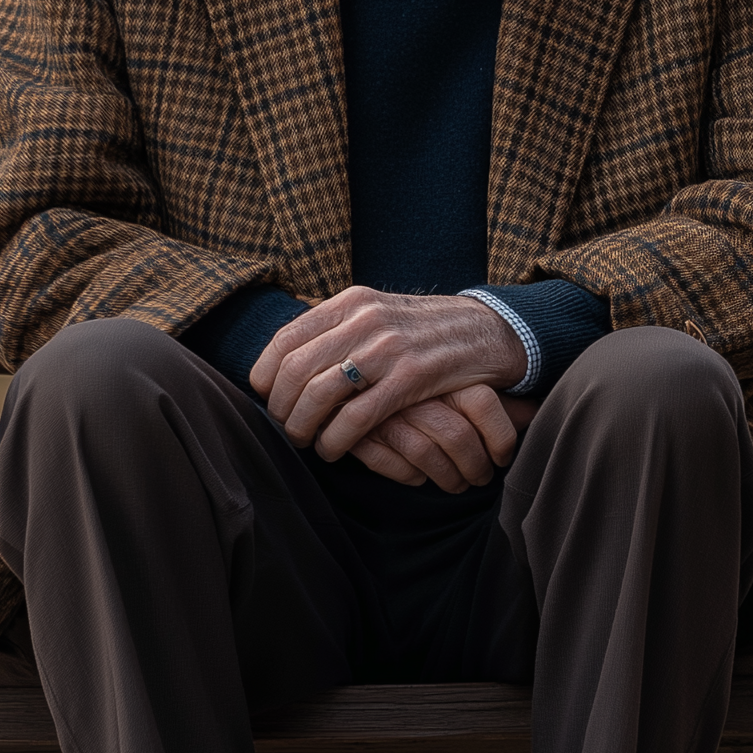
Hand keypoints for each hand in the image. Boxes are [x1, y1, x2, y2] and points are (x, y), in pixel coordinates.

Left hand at [250, 288, 526, 464]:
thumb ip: (337, 327)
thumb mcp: (378, 311)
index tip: (264, 397)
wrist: (488, 331)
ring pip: (320, 394)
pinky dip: (336, 440)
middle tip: (284, 427)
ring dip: (303, 426)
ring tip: (304, 442)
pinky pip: (357, 417)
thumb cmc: (425, 330)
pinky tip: (333, 450)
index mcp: (351, 302)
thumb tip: (286, 353)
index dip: (265, 373)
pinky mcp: (412, 378)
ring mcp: (388, 348)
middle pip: (296, 369)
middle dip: (281, 407)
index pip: (285, 338)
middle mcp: (365, 320)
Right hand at [351, 385, 539, 491]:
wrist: (347, 367)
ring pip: (426, 456)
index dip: (501, 438)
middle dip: (475, 468)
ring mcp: (386, 409)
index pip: (485, 403)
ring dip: (446, 478)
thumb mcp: (456, 377)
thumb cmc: (415, 377)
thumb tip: (535, 412)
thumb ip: (495, 394)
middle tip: (479, 478)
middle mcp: (416, 387)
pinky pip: (392, 465)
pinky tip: (418, 475)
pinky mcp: (359, 431)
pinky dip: (410, 476)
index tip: (502, 457)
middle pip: (459, 437)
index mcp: (444, 367)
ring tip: (455, 483)